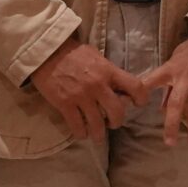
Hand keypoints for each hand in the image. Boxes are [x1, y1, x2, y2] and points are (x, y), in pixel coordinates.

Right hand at [29, 38, 150, 138]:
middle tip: (112, 123)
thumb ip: (109, 72)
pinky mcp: (65, 104)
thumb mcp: (97, 57)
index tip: (138, 104)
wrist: (46, 52)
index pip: (136, 87)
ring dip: (99, 134)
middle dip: (117, 122)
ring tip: (97, 135)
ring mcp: (81, 96)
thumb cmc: (72, 52)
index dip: (141, 98)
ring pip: (98, 124)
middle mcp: (98, 85)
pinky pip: (77, 126)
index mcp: (109, 71)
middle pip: (118, 112)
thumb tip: (120, 88)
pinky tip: (81, 133)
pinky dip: (81, 133)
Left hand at [144, 26, 187, 146]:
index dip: (143, 90)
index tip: (134, 105)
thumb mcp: (178, 60)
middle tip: (170, 143)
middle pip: (177, 102)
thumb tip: (161, 109)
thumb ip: (169, 83)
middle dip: (172, 125)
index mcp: (173, 68)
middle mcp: (187, 74)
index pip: (154, 79)